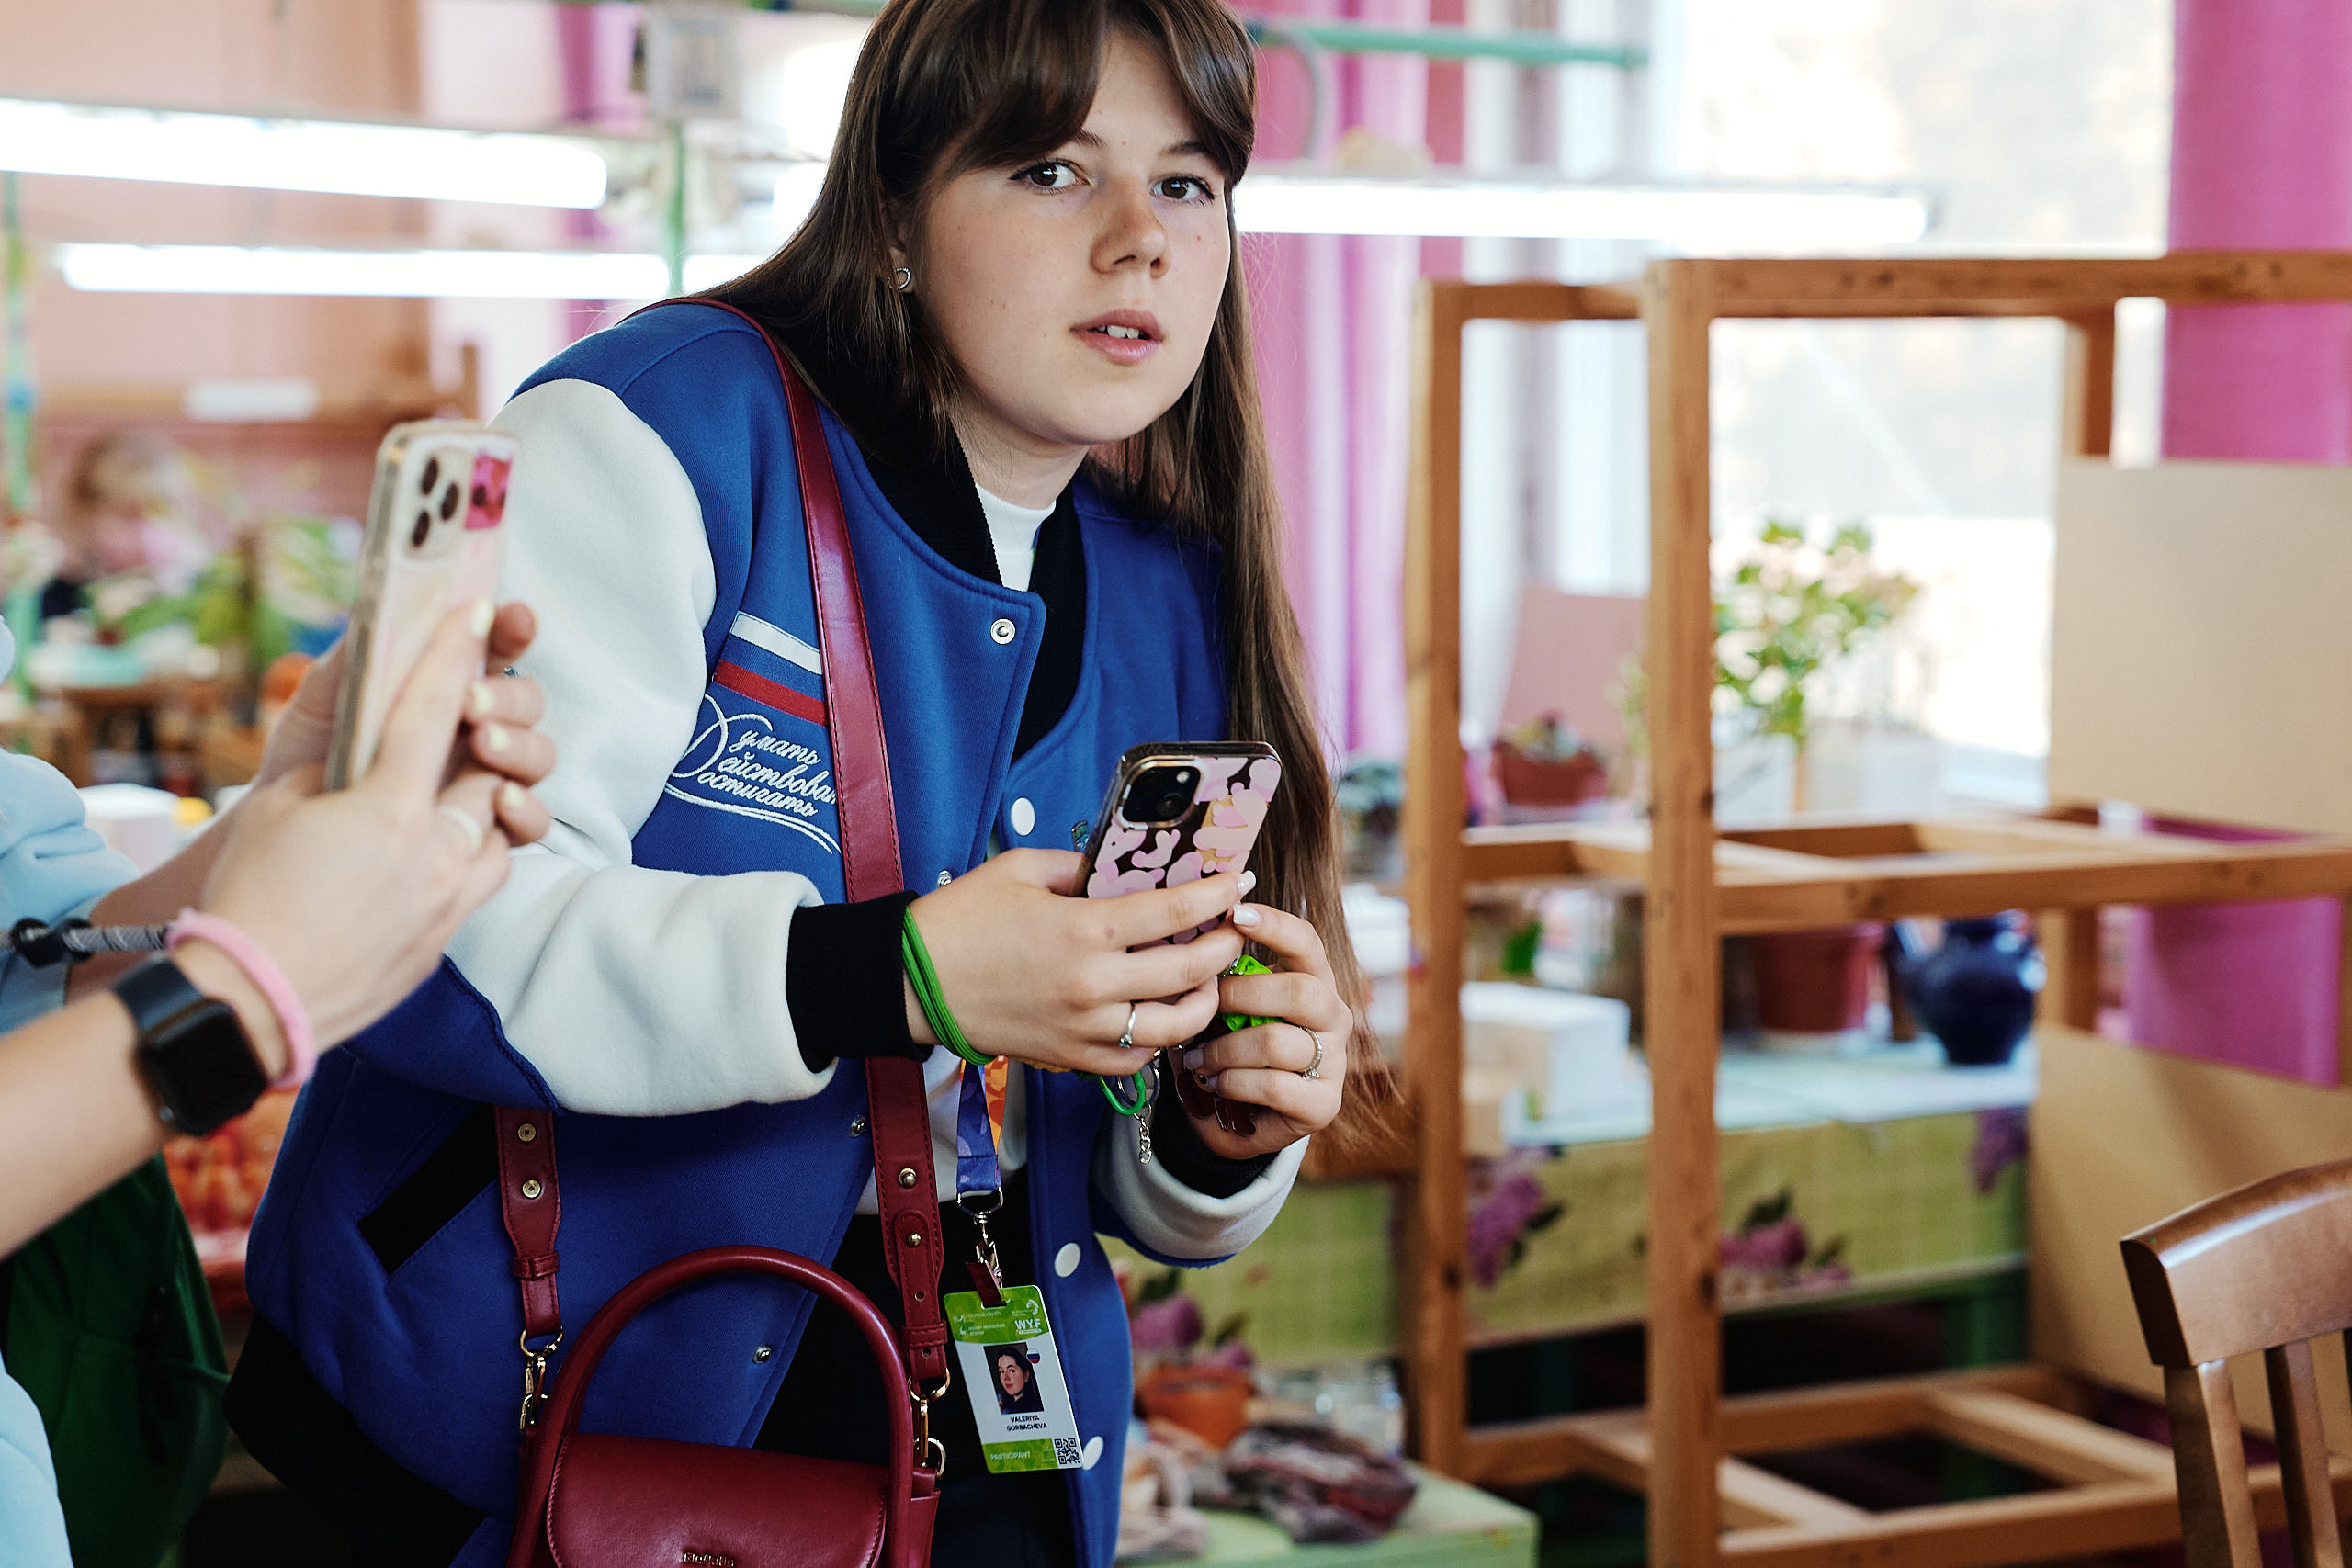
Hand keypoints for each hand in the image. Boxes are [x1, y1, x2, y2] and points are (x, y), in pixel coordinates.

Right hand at [194, 601, 546, 1047]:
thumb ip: (337, 772)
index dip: (458, 654)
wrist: (248, 1005)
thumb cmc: (248, 898)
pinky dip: (466, 864)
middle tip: (466, 725)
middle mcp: (436, 852)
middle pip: (489, 774)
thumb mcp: (278, 810)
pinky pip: (478, 887)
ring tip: (454, 801)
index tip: (480, 613)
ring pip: (500, 836)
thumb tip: (370, 761)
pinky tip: (433, 863)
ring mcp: (448, 902)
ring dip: (485, 810)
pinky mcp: (443, 942)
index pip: (435, 710)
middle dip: (483, 743)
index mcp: (391, 808)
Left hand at [258, 602, 552, 843]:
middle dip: (508, 695)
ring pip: (539, 755)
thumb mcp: (322, 699)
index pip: (494, 648)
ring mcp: (487, 778)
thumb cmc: (306, 757)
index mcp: (446, 684)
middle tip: (470, 700)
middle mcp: (477, 727)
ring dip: (520, 745)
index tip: (513, 617)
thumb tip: (381, 613)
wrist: (285, 827)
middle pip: (527, 701)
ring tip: (484, 744)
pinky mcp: (488, 830)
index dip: (512, 628)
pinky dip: (527, 809)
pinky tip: (503, 801)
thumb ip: (356, 657)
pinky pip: (534, 822)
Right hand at [905, 850, 1250, 1075]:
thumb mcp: (1023, 869)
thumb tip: (1126, 868)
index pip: (1176, 913)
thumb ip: (1083, 866)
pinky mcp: (1069, 1058)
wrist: (909, 982)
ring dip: (1203, 1001)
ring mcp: (1084, 1029)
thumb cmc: (961, 919)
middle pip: (1189, 972)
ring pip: (1174, 1028)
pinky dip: (1158, 1040)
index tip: (1238, 883)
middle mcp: (1093, 985)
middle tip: (1232, 929)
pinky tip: (1161, 1013)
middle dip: (1224, 947)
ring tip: (1206, 977)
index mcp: (1084, 930)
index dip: (1216, 896)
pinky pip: (1135, 1060)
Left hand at [1173, 902, 1351, 1159]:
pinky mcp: (1323, 1104)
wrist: (1232, 1119)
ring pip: (1277, 1042)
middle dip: (1241, 996)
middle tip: (1204, 1007)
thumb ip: (1221, 977)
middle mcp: (1334, 1017)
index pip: (1307, 943)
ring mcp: (1335, 1062)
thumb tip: (1192, 940)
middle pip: (1299, 991)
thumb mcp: (1224, 1008)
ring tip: (1196, 1059)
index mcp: (1314, 981)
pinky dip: (1233, 1083)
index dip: (1275, 925)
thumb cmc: (1228, 1048)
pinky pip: (1273, 1085)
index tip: (1235, 914)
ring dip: (1224, 1050)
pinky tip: (1216, 1084)